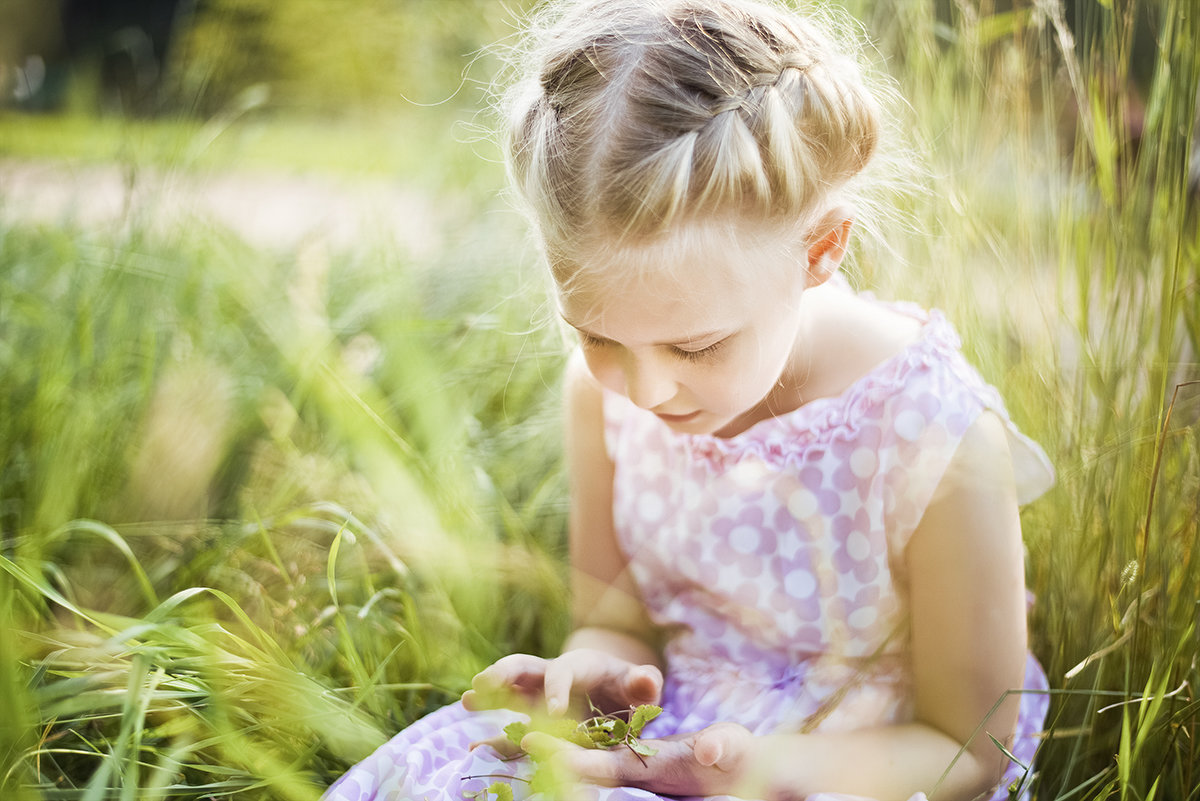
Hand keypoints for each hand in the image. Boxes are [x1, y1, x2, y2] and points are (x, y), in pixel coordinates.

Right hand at [462, 649, 661, 717]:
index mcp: (578, 665)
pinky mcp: (534, 719)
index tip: (554, 711)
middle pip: (523, 667)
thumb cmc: (629, 687)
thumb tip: (647, 680)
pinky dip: (495, 737)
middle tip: (483, 684)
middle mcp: (552, 676)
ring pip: (509, 691)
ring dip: (488, 694)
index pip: (562, 672)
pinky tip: (475, 749)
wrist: (618, 694)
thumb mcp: (640, 685)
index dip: (557, 689)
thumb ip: (644, 682)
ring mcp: (538, 697)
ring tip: (467, 700)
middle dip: (503, 674)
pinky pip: (512, 725)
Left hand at [521, 721, 756, 796]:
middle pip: (578, 763)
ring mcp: (630, 765)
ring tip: (499, 738)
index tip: (533, 740)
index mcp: (650, 768)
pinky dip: (562, 745)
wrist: (740, 769)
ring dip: (544, 749)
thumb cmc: (739, 758)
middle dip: (541, 752)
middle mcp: (632, 770)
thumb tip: (709, 750)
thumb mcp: (734, 749)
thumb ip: (721, 748)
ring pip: (580, 758)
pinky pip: (591, 752)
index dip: (567, 756)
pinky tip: (535, 735)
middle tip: (500, 738)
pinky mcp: (633, 758)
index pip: (601, 765)